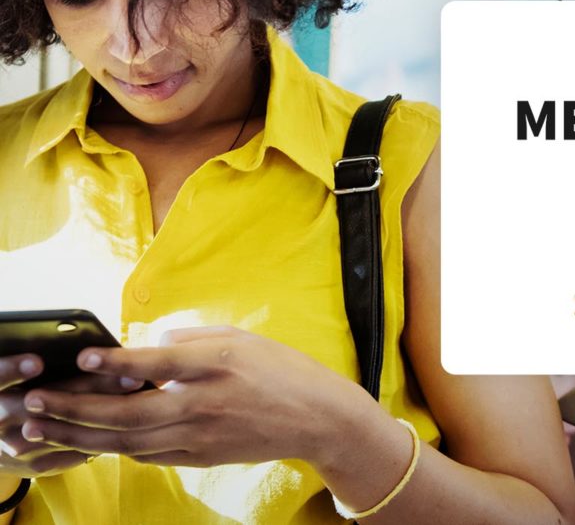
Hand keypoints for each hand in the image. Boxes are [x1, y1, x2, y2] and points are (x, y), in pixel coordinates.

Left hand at [19, 327, 372, 468]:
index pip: (158, 363)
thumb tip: (147, 347)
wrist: (318, 418)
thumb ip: (190, 339)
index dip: (117, 362)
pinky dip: (115, 447)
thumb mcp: (240, 338)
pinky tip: (91, 439)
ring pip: (128, 441)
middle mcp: (205, 403)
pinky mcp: (201, 457)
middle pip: (128, 413)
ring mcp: (201, 436)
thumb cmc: (282, 370)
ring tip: (45, 427)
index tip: (84, 356)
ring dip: (81, 435)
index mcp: (217, 365)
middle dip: (75, 409)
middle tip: (36, 403)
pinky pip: (147, 455)